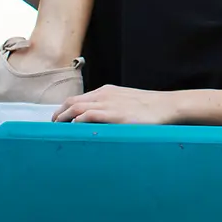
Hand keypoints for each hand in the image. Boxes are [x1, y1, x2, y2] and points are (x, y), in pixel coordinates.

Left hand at [53, 85, 183, 124]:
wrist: (168, 106)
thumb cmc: (151, 107)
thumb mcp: (128, 103)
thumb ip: (113, 108)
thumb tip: (102, 122)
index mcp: (107, 92)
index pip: (78, 98)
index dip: (64, 109)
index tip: (59, 120)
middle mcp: (104, 95)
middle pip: (72, 101)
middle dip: (58, 114)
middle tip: (53, 127)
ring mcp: (109, 104)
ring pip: (76, 108)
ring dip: (63, 118)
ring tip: (57, 130)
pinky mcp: (115, 114)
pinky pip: (88, 116)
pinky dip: (77, 122)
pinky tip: (73, 129)